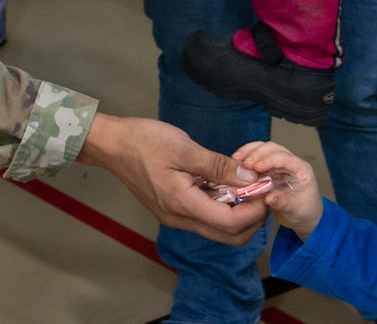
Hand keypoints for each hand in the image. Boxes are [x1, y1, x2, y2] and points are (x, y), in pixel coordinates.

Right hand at [77, 113, 269, 244]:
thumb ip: (218, 166)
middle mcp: (179, 219)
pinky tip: (224, 185)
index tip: (265, 189)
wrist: (111, 145)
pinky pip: (204, 218)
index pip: (231, 224)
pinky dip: (221, 208)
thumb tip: (249, 177)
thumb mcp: (184, 147)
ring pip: (217, 229)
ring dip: (237, 215)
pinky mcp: (170, 210)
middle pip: (228, 236)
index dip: (255, 211)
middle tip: (261, 192)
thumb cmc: (143, 141)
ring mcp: (174, 217)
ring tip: (245, 186)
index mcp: (182, 204)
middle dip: (252, 219)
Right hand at [231, 140, 322, 240]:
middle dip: (256, 153)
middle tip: (243, 164)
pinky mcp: (269, 169)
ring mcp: (279, 164)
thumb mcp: (295, 209)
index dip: (269, 160)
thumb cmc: (304, 212)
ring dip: (248, 152)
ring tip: (236, 160)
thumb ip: (282, 202)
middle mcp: (290, 162)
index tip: (255, 167)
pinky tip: (237, 164)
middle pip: (272, 148)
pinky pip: (257, 158)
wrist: (304, 217)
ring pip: (263, 149)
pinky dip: (246, 159)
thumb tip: (268, 198)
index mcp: (301, 169)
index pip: (284, 157)